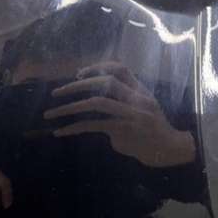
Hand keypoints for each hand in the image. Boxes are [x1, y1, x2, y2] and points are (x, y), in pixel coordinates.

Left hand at [43, 61, 195, 167]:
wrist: (167, 150)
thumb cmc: (150, 127)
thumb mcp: (143, 105)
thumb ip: (124, 96)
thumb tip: (93, 95)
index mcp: (140, 90)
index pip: (120, 68)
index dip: (97, 67)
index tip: (78, 74)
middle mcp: (136, 99)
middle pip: (105, 82)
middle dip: (77, 86)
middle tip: (55, 93)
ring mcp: (130, 114)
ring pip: (96, 103)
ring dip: (69, 108)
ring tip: (50, 114)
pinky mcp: (123, 130)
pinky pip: (93, 125)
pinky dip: (74, 127)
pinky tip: (60, 132)